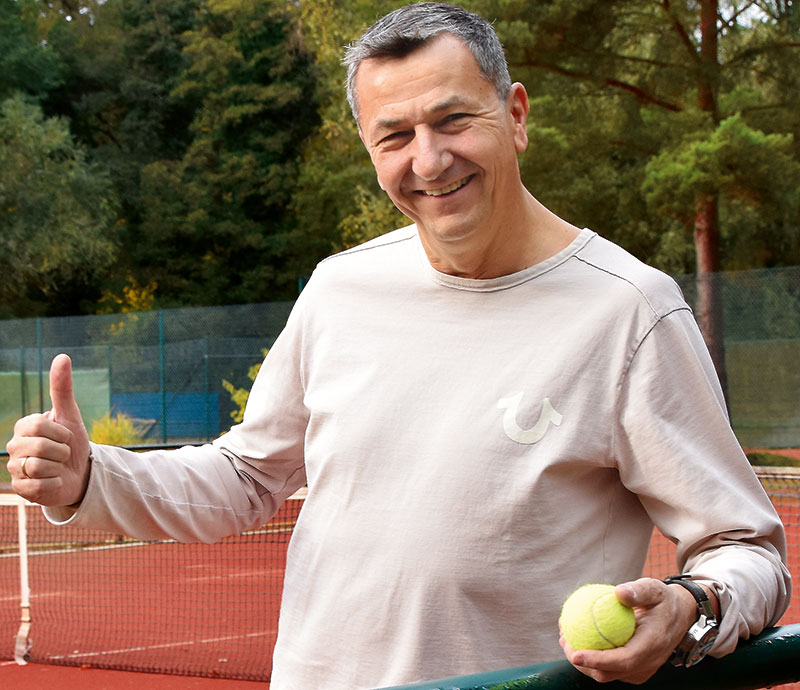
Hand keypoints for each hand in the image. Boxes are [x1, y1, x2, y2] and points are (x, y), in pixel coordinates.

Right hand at [6, 354, 91, 506]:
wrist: (81, 472)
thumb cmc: (72, 442)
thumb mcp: (70, 415)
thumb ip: (62, 388)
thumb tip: (62, 356)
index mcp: (23, 427)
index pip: (38, 425)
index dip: (61, 432)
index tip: (64, 435)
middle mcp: (14, 447)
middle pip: (39, 446)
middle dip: (62, 450)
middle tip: (63, 453)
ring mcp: (15, 469)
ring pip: (38, 466)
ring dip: (59, 466)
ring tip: (59, 466)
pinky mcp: (22, 490)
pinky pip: (40, 484)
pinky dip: (55, 482)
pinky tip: (55, 480)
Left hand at [559, 578, 700, 683]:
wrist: (679, 615)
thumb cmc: (663, 600)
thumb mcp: (655, 589)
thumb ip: (639, 591)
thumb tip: (618, 592)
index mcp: (652, 646)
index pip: (622, 661)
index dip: (597, 661)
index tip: (575, 653)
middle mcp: (647, 663)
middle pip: (608, 674)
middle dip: (582, 663)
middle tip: (564, 639)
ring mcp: (641, 668)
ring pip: (606, 674)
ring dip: (583, 661)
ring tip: (566, 637)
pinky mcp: (635, 668)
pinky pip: (610, 667)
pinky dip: (593, 657)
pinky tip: (579, 636)